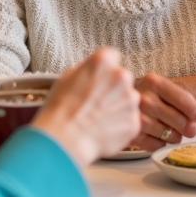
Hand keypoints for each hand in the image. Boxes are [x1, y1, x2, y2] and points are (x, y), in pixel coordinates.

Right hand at [32, 48, 140, 166]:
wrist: (66, 139)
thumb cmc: (61, 109)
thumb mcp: (67, 78)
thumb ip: (87, 71)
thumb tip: (94, 73)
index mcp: (103, 61)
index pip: (112, 57)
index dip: (104, 70)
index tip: (98, 79)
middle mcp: (122, 76)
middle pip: (123, 79)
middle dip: (113, 88)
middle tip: (97, 102)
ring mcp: (131, 99)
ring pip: (128, 100)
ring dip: (119, 106)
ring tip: (99, 119)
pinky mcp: (134, 121)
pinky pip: (129, 120)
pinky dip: (120, 125)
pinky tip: (104, 130)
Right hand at [130, 74, 195, 151]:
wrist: (113, 99)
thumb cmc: (143, 93)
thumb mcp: (160, 87)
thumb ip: (181, 101)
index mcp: (154, 82)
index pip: (183, 99)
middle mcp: (144, 99)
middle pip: (180, 121)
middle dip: (189, 127)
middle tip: (189, 128)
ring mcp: (137, 118)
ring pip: (171, 136)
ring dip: (175, 136)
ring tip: (168, 128)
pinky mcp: (131, 135)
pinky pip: (157, 146)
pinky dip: (161, 143)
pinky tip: (156, 134)